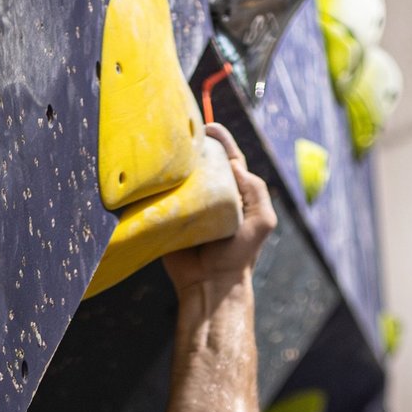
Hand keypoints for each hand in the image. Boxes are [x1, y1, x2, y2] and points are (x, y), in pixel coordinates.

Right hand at [163, 123, 276, 294]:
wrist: (211, 284)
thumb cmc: (240, 255)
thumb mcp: (262, 221)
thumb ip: (257, 191)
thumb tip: (234, 164)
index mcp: (233, 192)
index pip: (228, 158)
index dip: (220, 140)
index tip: (208, 127)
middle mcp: (210, 195)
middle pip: (201, 162)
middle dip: (192, 146)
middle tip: (180, 135)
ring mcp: (188, 206)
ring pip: (179, 177)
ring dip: (172, 164)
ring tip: (162, 150)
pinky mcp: (169, 218)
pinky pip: (160, 199)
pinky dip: (155, 187)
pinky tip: (149, 175)